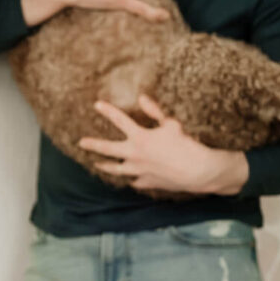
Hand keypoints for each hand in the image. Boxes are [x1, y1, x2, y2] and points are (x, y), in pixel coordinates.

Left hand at [80, 96, 248, 194]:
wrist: (197, 172)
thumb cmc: (186, 145)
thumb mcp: (172, 124)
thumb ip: (154, 112)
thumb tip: (141, 98)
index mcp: (140, 137)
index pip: (120, 120)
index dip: (108, 111)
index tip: (97, 104)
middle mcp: (135, 155)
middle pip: (108, 149)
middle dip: (94, 144)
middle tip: (82, 142)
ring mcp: (139, 171)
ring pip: (116, 169)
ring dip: (105, 166)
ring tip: (96, 164)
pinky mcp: (147, 182)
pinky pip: (134, 181)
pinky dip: (131, 179)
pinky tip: (128, 179)